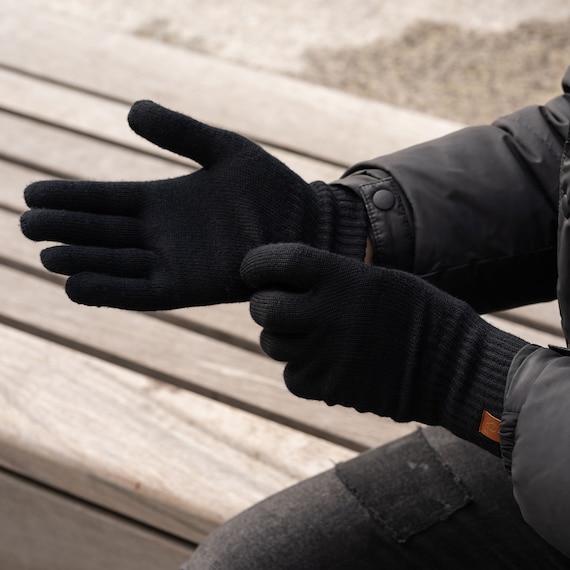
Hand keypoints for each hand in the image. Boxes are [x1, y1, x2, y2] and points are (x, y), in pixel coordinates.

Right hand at [20, 101, 365, 309]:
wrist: (304, 226)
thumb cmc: (271, 189)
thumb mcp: (224, 149)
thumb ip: (181, 132)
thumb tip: (130, 110)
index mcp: (164, 201)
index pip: (107, 200)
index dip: (72, 198)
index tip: (33, 193)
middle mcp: (161, 235)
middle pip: (103, 232)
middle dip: (67, 229)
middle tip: (26, 225)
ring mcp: (173, 263)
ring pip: (116, 264)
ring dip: (82, 260)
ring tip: (46, 254)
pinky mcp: (189, 288)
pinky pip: (142, 293)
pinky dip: (111, 290)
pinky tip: (77, 286)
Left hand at [241, 243, 524, 445]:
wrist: (452, 367)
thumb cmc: (418, 314)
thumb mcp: (379, 280)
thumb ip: (332, 278)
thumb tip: (287, 280)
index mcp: (343, 278)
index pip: (279, 261)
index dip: (257, 264)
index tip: (253, 269)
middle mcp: (328, 315)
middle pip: (263, 308)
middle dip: (266, 304)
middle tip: (279, 304)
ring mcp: (325, 355)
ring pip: (272, 344)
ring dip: (282, 337)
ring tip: (308, 334)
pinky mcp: (329, 388)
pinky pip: (292, 376)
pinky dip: (300, 369)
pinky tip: (324, 362)